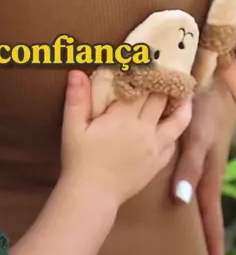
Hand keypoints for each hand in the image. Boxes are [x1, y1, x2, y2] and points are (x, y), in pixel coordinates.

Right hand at [61, 70, 192, 207]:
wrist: (92, 195)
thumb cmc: (79, 160)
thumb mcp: (72, 128)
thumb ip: (77, 99)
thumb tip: (77, 72)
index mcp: (123, 118)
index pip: (140, 87)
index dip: (145, 72)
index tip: (148, 59)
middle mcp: (144, 130)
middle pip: (160, 99)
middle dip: (163, 83)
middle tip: (165, 70)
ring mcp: (154, 147)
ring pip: (177, 121)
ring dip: (181, 104)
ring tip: (182, 92)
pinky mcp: (157, 162)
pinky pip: (173, 142)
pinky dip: (176, 129)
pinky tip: (173, 123)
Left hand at [172, 74, 235, 254]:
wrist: (212, 86)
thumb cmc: (206, 112)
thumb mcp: (197, 139)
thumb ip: (189, 168)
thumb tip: (181, 201)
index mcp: (205, 182)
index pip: (211, 228)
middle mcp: (203, 182)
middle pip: (207, 225)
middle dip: (209, 254)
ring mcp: (201, 172)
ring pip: (199, 209)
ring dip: (202, 234)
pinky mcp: (195, 160)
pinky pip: (191, 188)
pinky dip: (190, 205)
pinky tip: (181, 212)